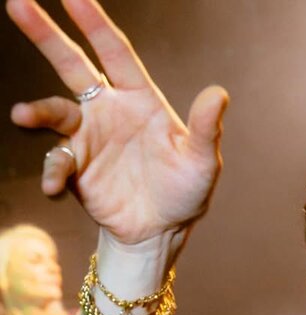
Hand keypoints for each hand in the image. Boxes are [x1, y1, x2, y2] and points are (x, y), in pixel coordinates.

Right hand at [6, 0, 228, 245]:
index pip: (115, 52)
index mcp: (139, 98)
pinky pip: (57, 162)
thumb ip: (206, 130)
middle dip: (46, 35)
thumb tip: (218, 94)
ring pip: (55, 111)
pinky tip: (54, 187)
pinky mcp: (76, 167)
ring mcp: (88, 136)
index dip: (94, 23)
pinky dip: (53, 172)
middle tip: (16, 3)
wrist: (161, 233)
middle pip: (72, 64)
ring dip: (38, 112)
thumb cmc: (185, 193)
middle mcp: (108, 110)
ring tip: (22, 116)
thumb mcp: (201, 163)